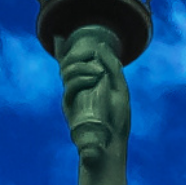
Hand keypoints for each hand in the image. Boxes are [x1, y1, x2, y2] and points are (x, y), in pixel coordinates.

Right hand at [60, 26, 128, 170]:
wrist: (111, 145)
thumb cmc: (117, 119)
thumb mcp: (120, 88)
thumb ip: (112, 68)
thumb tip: (100, 47)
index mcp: (89, 83)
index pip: (74, 63)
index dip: (66, 50)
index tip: (68, 39)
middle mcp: (77, 89)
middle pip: (68, 64)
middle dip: (77, 54)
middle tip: (92, 54)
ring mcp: (72, 98)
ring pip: (67, 72)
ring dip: (82, 65)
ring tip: (97, 71)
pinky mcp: (69, 107)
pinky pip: (69, 86)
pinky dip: (82, 77)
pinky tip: (94, 77)